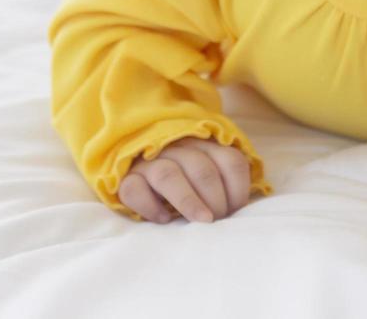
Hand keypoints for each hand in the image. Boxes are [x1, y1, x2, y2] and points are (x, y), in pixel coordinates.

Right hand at [118, 136, 251, 223]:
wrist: (139, 170)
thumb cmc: (184, 180)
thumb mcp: (208, 175)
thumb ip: (223, 184)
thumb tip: (239, 210)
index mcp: (205, 145)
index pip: (230, 160)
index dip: (238, 188)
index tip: (236, 210)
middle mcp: (178, 148)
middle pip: (202, 169)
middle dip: (215, 198)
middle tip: (217, 220)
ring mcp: (149, 162)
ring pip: (169, 175)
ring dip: (189, 201)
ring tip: (202, 221)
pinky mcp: (126, 179)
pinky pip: (135, 189)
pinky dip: (151, 206)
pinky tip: (164, 219)